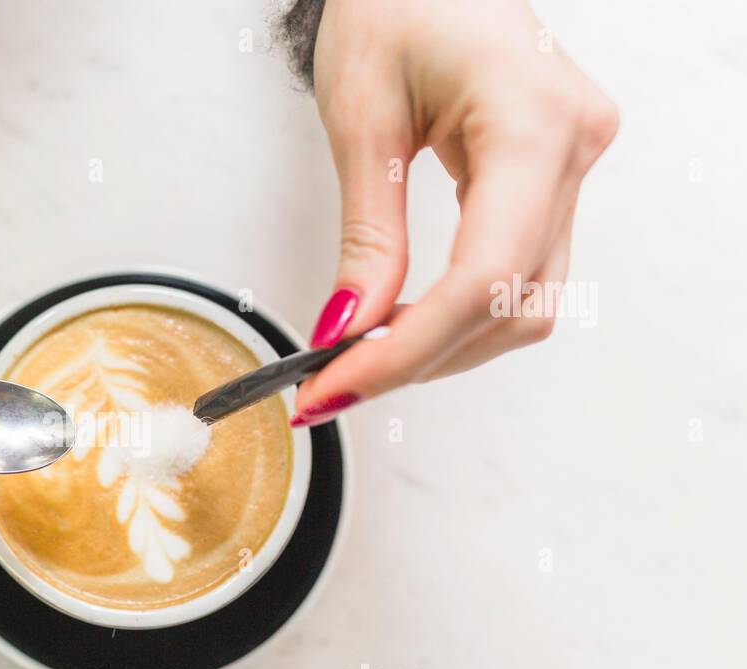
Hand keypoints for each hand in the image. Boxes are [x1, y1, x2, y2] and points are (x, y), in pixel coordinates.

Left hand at [289, 0, 618, 425]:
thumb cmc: (395, 3)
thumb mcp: (361, 120)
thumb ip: (367, 238)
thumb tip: (350, 332)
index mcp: (532, 121)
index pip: (481, 279)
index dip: (408, 350)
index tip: (339, 386)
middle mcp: (574, 146)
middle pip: (511, 305)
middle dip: (420, 360)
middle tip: (334, 387)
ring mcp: (576, 163)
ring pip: (526, 303)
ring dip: (445, 348)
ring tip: (361, 362)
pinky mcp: (557, 175)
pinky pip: (521, 272)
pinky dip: (461, 315)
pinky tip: (403, 327)